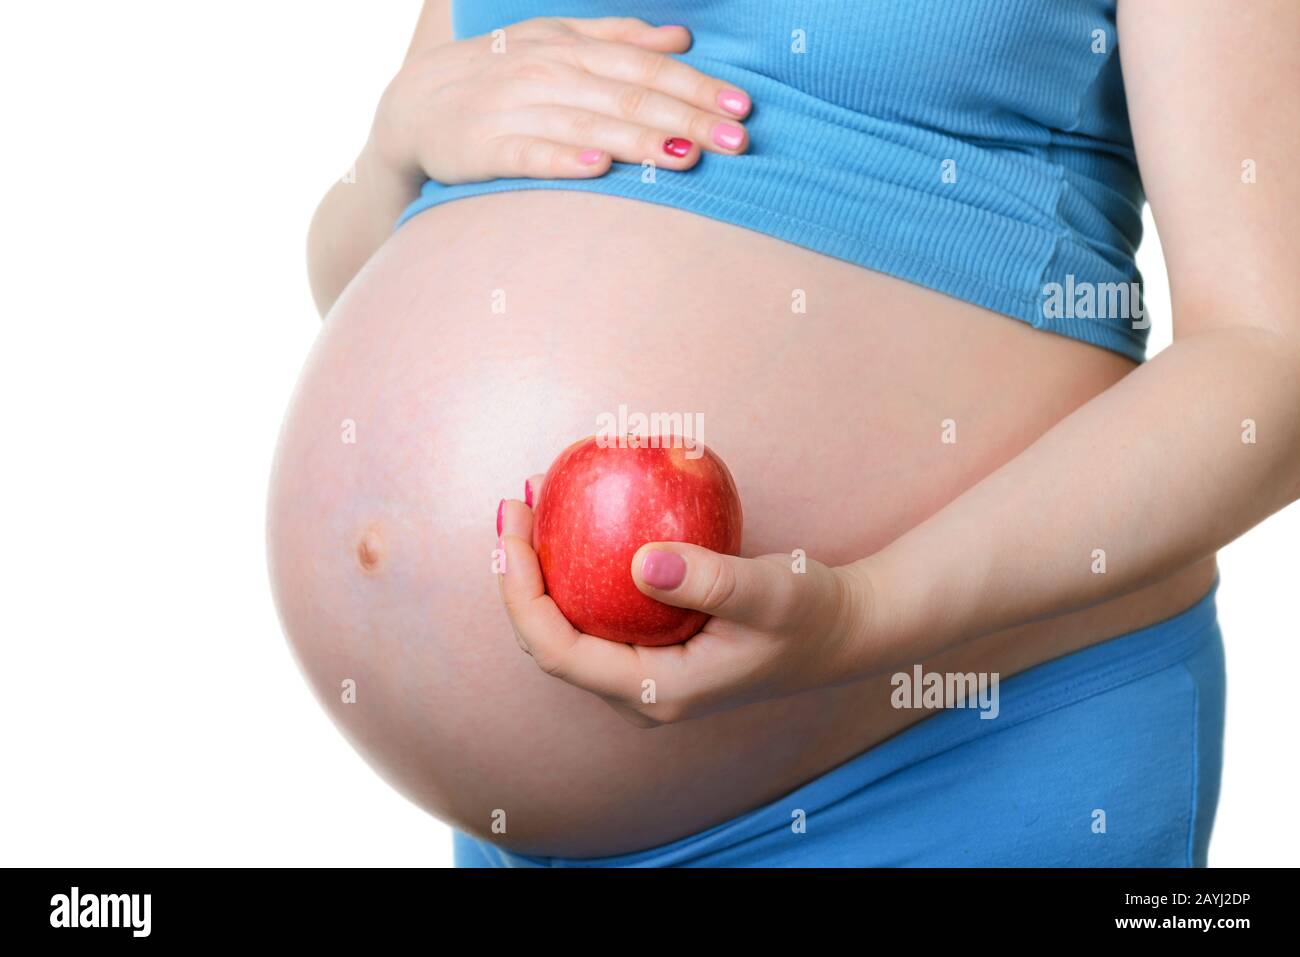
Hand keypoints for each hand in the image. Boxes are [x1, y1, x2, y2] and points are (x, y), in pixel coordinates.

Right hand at [369, 17, 751, 185]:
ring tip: (686, 157)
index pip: (644, 67)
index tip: (741, 107)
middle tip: (735, 141)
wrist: (412, 105)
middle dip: (685, 118)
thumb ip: (617, 40)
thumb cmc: (498, 75)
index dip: (695, 86)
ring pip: (588, 124)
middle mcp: (546, 74)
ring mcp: (514, 111)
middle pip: (627, 96)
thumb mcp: (554, 43)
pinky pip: (530, 155)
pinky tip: (599, 168)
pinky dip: (564, 159)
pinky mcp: (485, 150)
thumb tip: (680, 37)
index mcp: (569, 49)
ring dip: (638, 142)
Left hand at [496, 476, 876, 726]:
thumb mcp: (770, 592)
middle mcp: (639, 693)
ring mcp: (644, 673)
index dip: (520, 595)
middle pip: (549, 639)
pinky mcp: (652, 648)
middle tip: (517, 503)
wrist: (842, 629)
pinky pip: (596, 609)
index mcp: (655, 693)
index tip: (512, 532)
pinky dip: (576, 565)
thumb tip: (642, 563)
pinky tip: (577, 514)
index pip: (558, 652)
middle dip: (519, 574)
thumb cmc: (810, 613)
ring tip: (534, 502)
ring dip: (543, 566)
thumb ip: (711, 581)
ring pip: (567, 624)